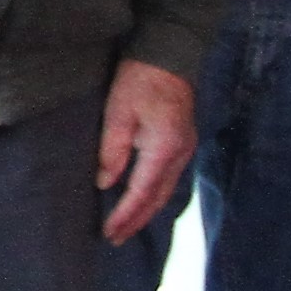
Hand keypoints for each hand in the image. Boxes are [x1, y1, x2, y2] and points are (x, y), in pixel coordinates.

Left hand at [98, 59, 197, 243]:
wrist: (171, 51)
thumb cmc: (142, 78)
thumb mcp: (119, 111)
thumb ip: (112, 150)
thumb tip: (105, 182)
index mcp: (164, 148)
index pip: (142, 192)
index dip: (124, 215)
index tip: (108, 232)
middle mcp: (180, 154)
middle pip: (158, 198)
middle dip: (137, 221)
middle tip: (115, 238)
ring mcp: (185, 148)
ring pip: (166, 190)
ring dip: (146, 210)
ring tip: (127, 226)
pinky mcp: (183, 141)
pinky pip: (169, 178)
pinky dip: (154, 194)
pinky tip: (143, 199)